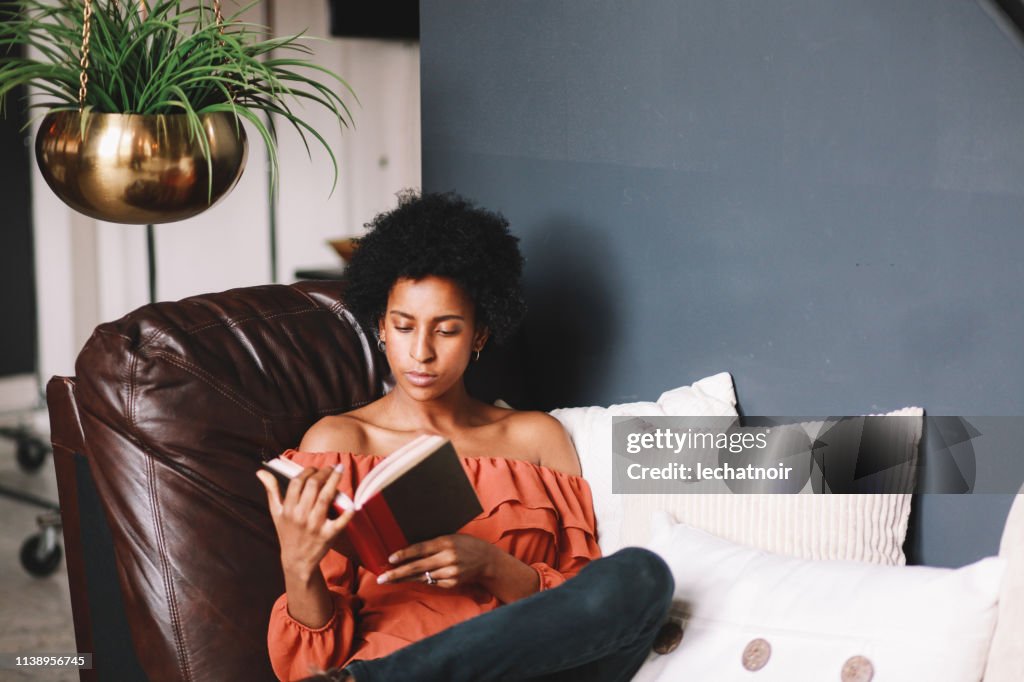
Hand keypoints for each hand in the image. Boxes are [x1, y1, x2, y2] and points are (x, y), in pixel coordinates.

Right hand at [256, 466, 353, 580]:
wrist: (297, 560)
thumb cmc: (287, 533)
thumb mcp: (276, 513)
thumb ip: (271, 491)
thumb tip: (261, 472)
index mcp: (288, 510)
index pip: (296, 483)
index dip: (306, 472)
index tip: (313, 469)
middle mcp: (300, 516)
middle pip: (312, 486)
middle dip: (322, 473)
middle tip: (329, 468)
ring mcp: (315, 525)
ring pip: (325, 497)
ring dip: (334, 481)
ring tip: (339, 470)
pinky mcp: (328, 534)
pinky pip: (340, 522)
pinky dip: (346, 513)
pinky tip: (351, 503)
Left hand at [377, 534, 497, 588]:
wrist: (486, 560)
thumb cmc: (465, 544)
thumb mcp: (450, 537)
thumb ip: (432, 543)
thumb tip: (409, 549)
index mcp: (446, 542)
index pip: (420, 549)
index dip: (404, 554)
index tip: (389, 558)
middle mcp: (448, 558)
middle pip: (418, 567)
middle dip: (397, 573)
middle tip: (381, 578)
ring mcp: (450, 572)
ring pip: (422, 577)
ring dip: (404, 578)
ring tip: (389, 579)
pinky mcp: (452, 583)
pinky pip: (431, 582)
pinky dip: (421, 580)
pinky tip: (410, 579)